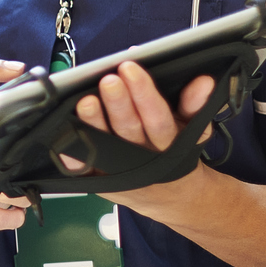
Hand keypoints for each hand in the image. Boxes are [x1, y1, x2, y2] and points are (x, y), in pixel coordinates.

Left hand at [68, 63, 216, 211]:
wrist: (170, 198)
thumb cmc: (177, 154)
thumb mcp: (194, 132)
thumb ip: (195, 107)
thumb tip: (203, 81)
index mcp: (169, 146)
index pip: (158, 119)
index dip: (144, 95)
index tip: (131, 68)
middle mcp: (143, 160)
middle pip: (129, 131)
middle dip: (118, 104)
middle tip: (108, 80)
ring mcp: (119, 172)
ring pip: (104, 146)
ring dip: (93, 123)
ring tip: (85, 101)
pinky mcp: (99, 180)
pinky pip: (82, 169)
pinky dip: (72, 155)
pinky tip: (63, 137)